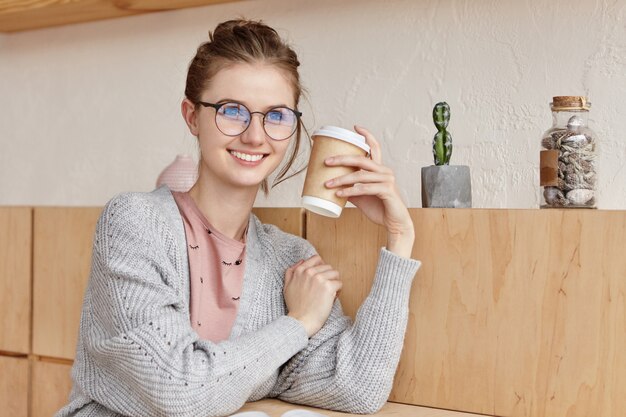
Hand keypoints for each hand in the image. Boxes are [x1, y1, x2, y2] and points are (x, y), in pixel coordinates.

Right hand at [284, 255, 342, 337]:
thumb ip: (291, 272)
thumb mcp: (287, 287)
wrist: (301, 321)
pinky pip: (339, 284)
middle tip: (324, 289)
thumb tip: (301, 261)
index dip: (321, 267)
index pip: (316, 259)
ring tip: (329, 293)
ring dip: (334, 283)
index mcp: (300, 270)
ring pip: (335, 274)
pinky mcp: (328, 287)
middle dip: (328, 276)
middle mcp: (310, 272)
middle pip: (328, 267)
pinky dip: (338, 291)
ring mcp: (319, 279)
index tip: (321, 277)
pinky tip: (332, 298)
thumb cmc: (295, 307)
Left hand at [324, 125, 414, 257]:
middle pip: (362, 159)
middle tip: (326, 161)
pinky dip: (350, 191)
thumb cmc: (378, 208)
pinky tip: (339, 194)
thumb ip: (349, 188)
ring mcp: (387, 180)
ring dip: (342, 179)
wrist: (394, 223)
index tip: (355, 127)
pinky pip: (365, 189)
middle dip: (342, 159)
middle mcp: (385, 171)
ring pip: (360, 175)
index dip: (366, 136)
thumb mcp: (361, 196)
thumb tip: (331, 185)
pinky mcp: (387, 191)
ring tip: (327, 184)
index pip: (375, 148)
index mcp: (379, 169)